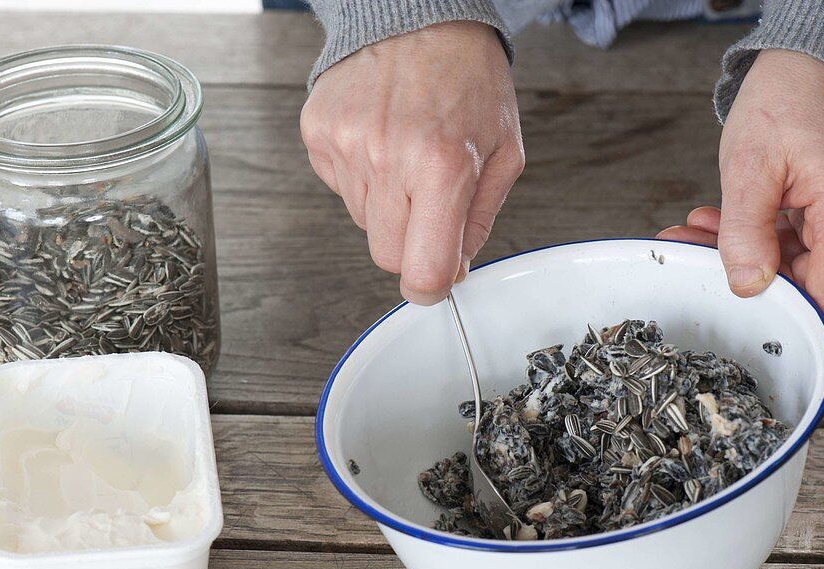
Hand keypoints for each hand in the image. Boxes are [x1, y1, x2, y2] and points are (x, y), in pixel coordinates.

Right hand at [301, 21, 524, 303]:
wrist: (420, 15)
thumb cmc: (468, 79)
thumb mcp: (504, 153)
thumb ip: (480, 221)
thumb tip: (454, 270)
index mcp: (443, 166)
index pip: (421, 269)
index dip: (429, 287)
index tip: (433, 283)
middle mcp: (389, 158)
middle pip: (387, 255)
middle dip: (410, 243)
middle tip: (428, 203)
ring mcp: (347, 145)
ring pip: (362, 223)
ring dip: (386, 204)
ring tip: (406, 155)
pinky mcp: (319, 133)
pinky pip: (339, 188)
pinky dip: (361, 176)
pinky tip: (381, 140)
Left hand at [658, 49, 823, 349]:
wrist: (807, 69)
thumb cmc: (785, 103)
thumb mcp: (749, 167)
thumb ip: (744, 233)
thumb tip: (746, 288)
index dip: (801, 334)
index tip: (773, 360)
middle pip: (805, 282)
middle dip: (743, 280)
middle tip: (687, 260)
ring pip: (793, 266)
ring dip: (740, 256)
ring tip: (690, 237)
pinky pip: (793, 246)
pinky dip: (753, 240)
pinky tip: (715, 227)